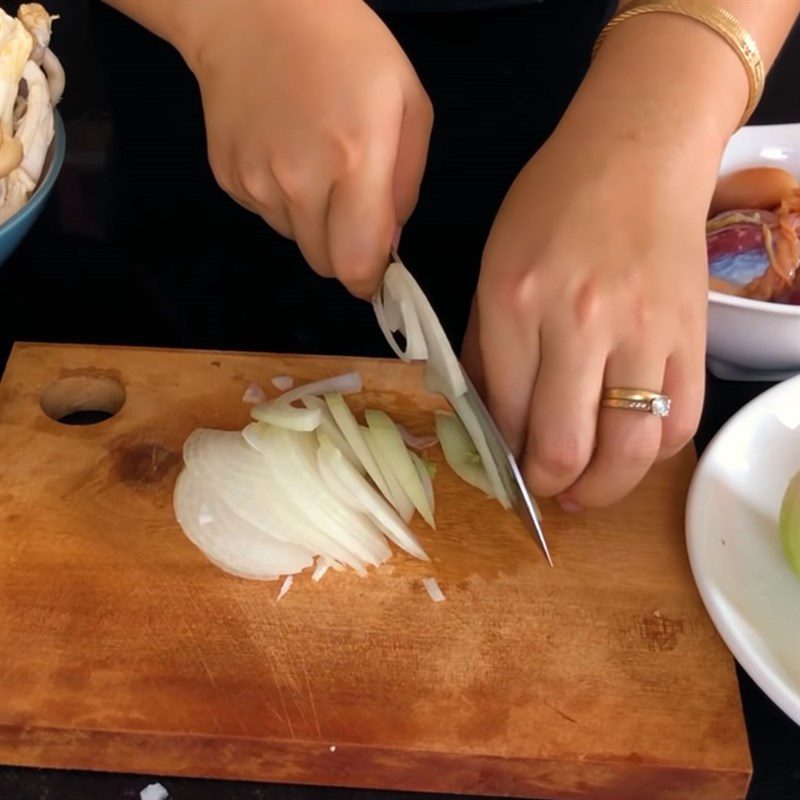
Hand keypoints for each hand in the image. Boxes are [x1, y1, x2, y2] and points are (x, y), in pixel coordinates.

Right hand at [188, 0, 431, 296]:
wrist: (253, 11)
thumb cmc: (348, 50)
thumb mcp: (409, 104)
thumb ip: (407, 185)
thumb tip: (390, 243)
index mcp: (355, 161)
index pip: (357, 264)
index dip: (369, 279)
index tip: (377, 271)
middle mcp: (300, 182)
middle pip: (325, 264)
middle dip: (345, 251)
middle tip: (351, 208)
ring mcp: (257, 183)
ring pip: (297, 241)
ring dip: (314, 222)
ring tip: (315, 164)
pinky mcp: (229, 179)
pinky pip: (267, 216)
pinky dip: (282, 201)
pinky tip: (284, 153)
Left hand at [463, 126, 712, 509]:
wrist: (638, 155)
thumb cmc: (552, 204)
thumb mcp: (491, 267)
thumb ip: (482, 347)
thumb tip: (483, 417)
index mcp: (514, 304)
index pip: (506, 414)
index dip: (505, 455)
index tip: (508, 465)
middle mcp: (578, 324)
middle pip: (566, 446)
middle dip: (548, 485)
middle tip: (544, 488)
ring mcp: (642, 333)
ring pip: (628, 450)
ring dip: (602, 489)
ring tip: (585, 490)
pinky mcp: (691, 336)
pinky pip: (680, 422)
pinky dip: (653, 454)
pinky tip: (630, 448)